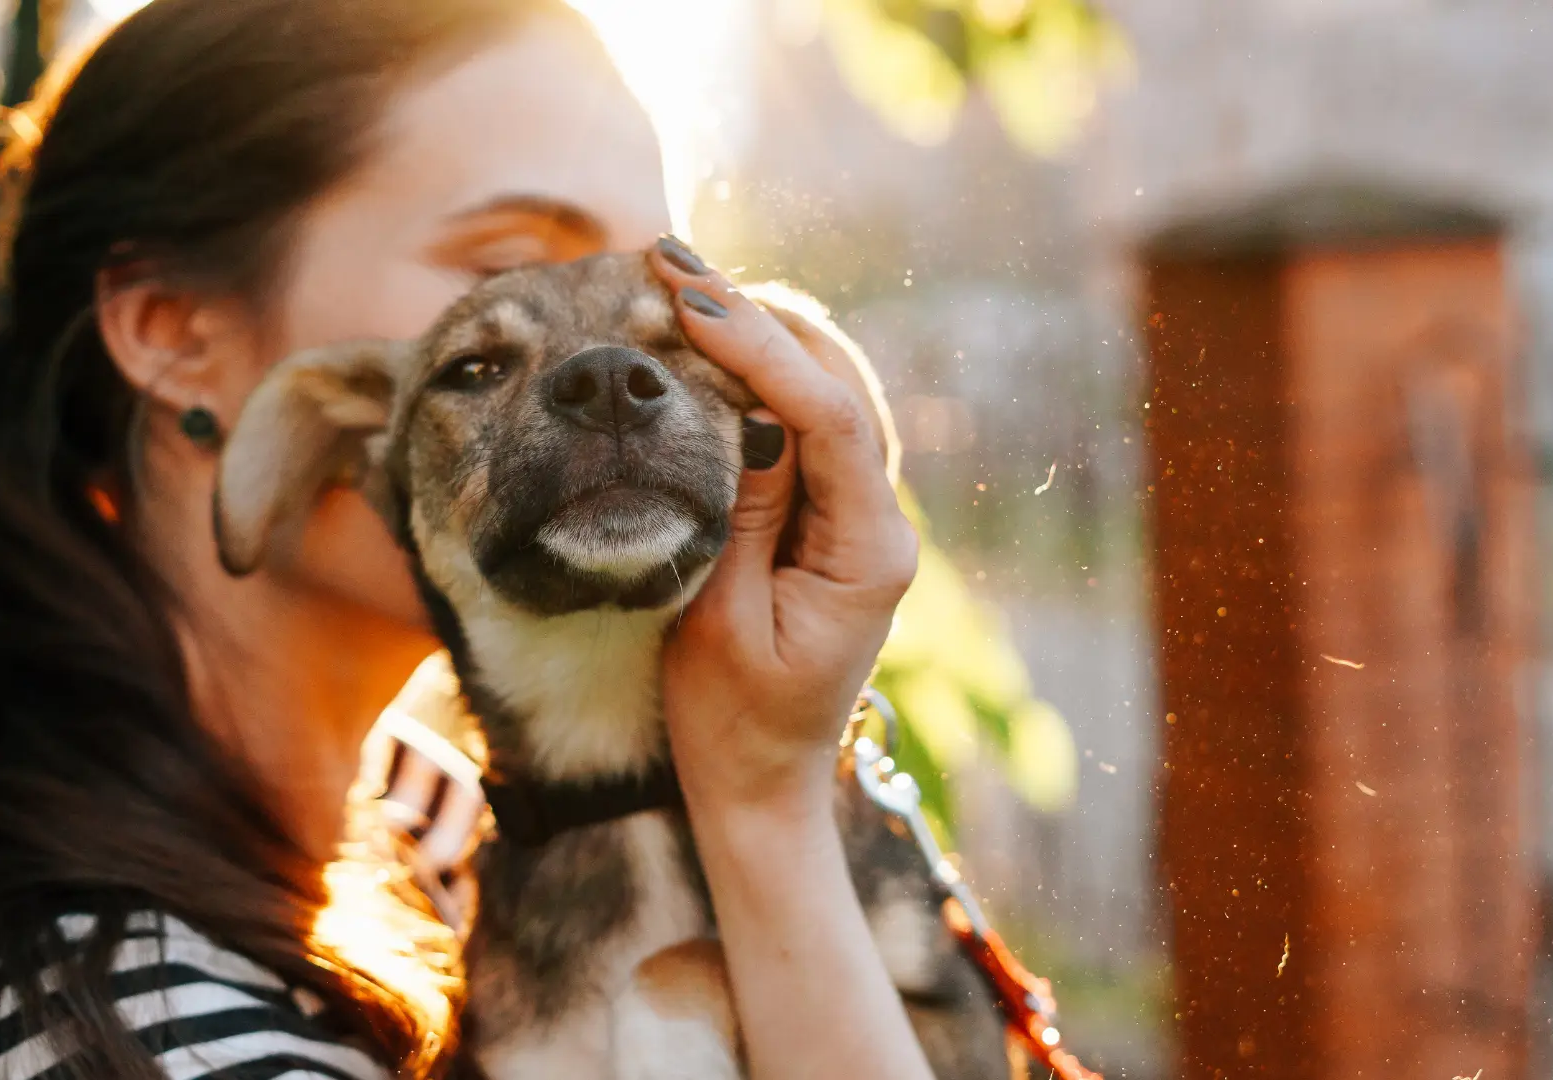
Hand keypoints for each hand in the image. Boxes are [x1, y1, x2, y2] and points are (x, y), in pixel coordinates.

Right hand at [649, 236, 918, 818]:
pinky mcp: (832, 517)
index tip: (691, 302)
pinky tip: (709, 340)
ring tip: (682, 281)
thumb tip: (746, 408)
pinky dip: (761, 373)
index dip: (762, 351)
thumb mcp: (717, 622)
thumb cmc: (730, 721)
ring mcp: (861, 516)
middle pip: (839, 384)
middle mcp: (881, 524)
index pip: (831, 420)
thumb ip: (738, 514)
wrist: (759, 785)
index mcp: (870, 555)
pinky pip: (807, 424)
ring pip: (827, 391)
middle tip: (671, 261)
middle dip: (758, 316)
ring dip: (759, 333)